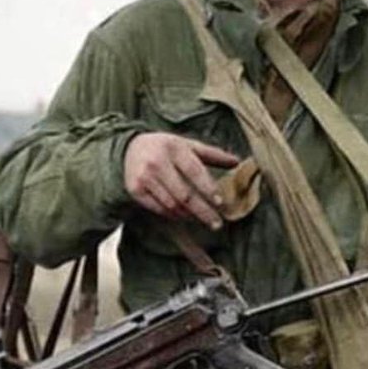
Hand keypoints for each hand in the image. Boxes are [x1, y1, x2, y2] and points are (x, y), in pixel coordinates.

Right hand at [124, 132, 239, 229]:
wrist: (130, 148)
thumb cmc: (166, 147)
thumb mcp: (188, 145)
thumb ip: (212, 154)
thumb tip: (237, 162)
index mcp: (174, 148)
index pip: (194, 171)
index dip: (208, 188)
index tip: (220, 203)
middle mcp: (157, 162)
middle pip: (184, 194)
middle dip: (202, 211)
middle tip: (216, 224)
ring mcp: (145, 177)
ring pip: (172, 205)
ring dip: (189, 215)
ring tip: (201, 219)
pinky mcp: (136, 190)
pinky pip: (159, 209)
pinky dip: (174, 215)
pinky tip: (184, 216)